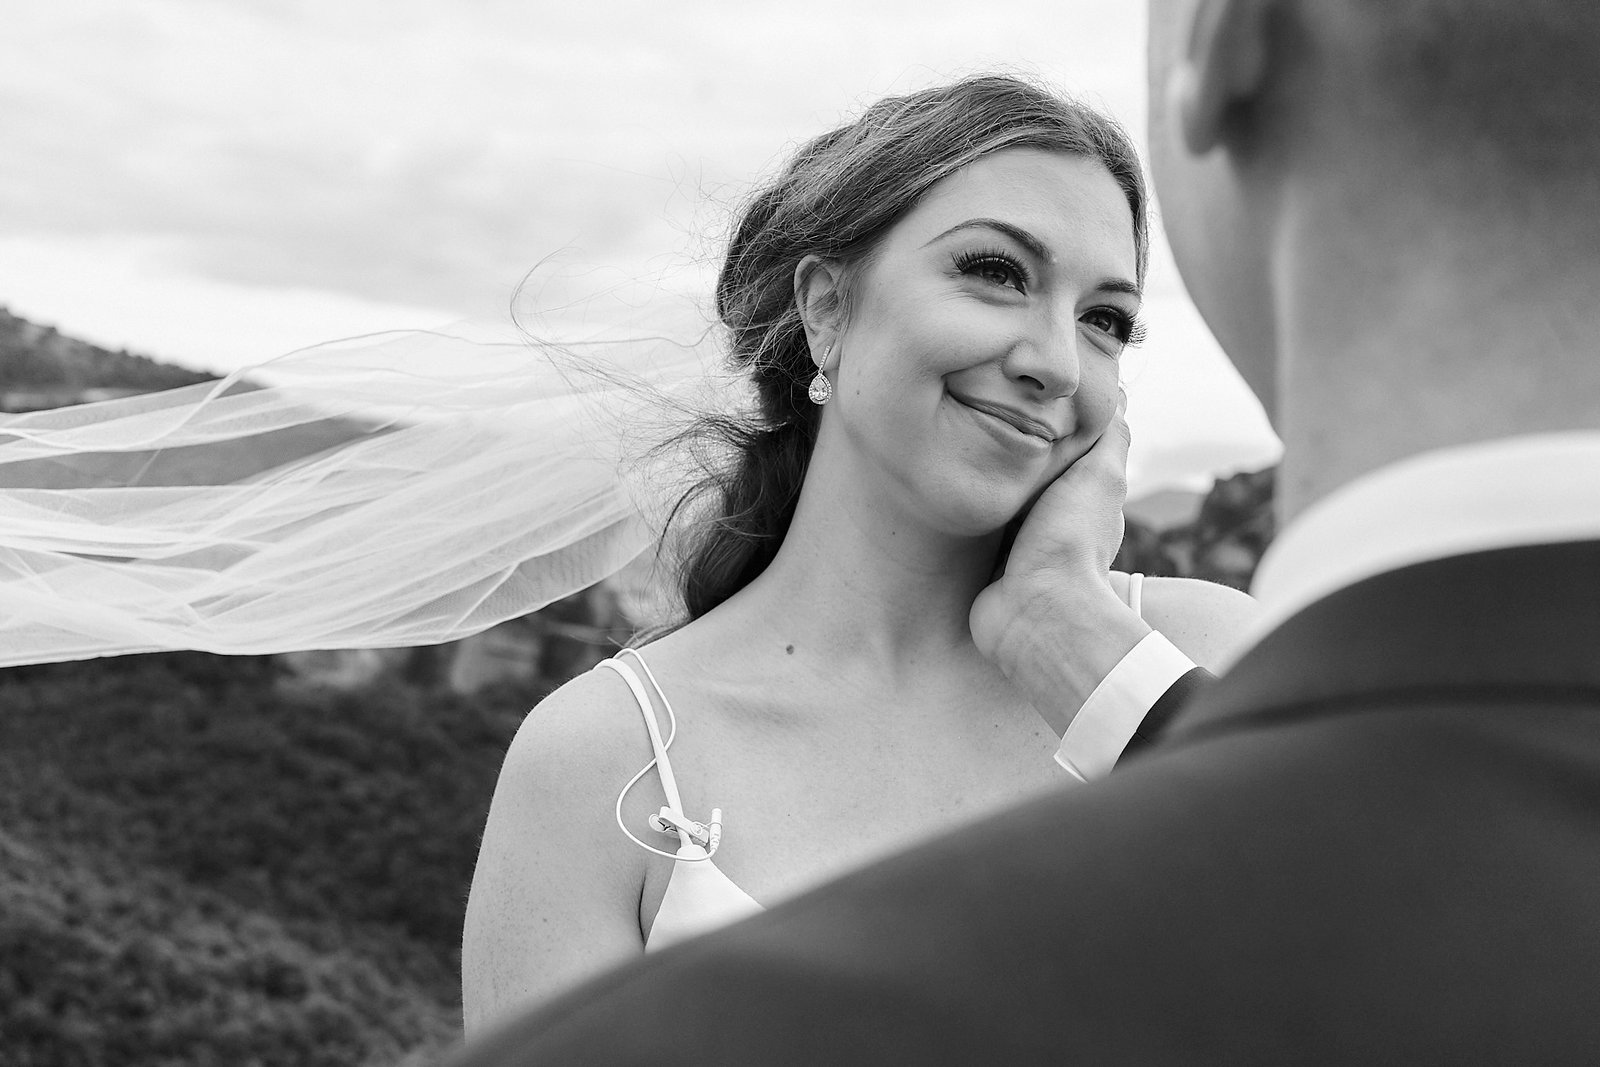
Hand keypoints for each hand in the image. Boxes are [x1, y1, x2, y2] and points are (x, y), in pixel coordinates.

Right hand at [970, 392, 1150, 733]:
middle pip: (1029, 472)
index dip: (1049, 423)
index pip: (1066, 451)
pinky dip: (964, 505)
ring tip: (953, 435)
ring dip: (983, 475)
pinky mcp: (988, 563)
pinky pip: (975, 525)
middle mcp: (1053, 522)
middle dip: (1010, 447)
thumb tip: (1118, 397)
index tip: (1023, 391)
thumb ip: (1110, 438)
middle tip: (978, 407)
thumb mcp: (1100, 475)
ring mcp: (1020, 545)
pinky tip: (943, 477)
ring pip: (1000, 496)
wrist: (1035, 607)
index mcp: (1083, 499)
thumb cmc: (1070, 540)